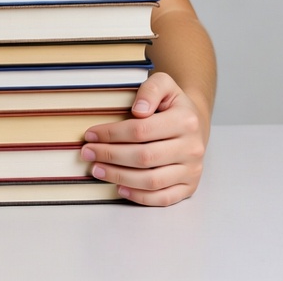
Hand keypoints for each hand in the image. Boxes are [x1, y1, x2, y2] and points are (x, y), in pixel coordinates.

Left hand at [81, 72, 207, 206]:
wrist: (194, 122)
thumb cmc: (172, 103)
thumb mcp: (163, 85)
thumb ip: (150, 90)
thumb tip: (139, 110)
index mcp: (185, 121)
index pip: (141, 130)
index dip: (112, 134)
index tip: (90, 134)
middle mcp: (192, 148)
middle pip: (144, 157)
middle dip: (110, 155)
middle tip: (87, 153)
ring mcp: (192, 170)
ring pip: (152, 180)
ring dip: (119, 176)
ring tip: (97, 170)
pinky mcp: (189, 187)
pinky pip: (163, 197)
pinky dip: (140, 196)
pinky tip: (120, 188)